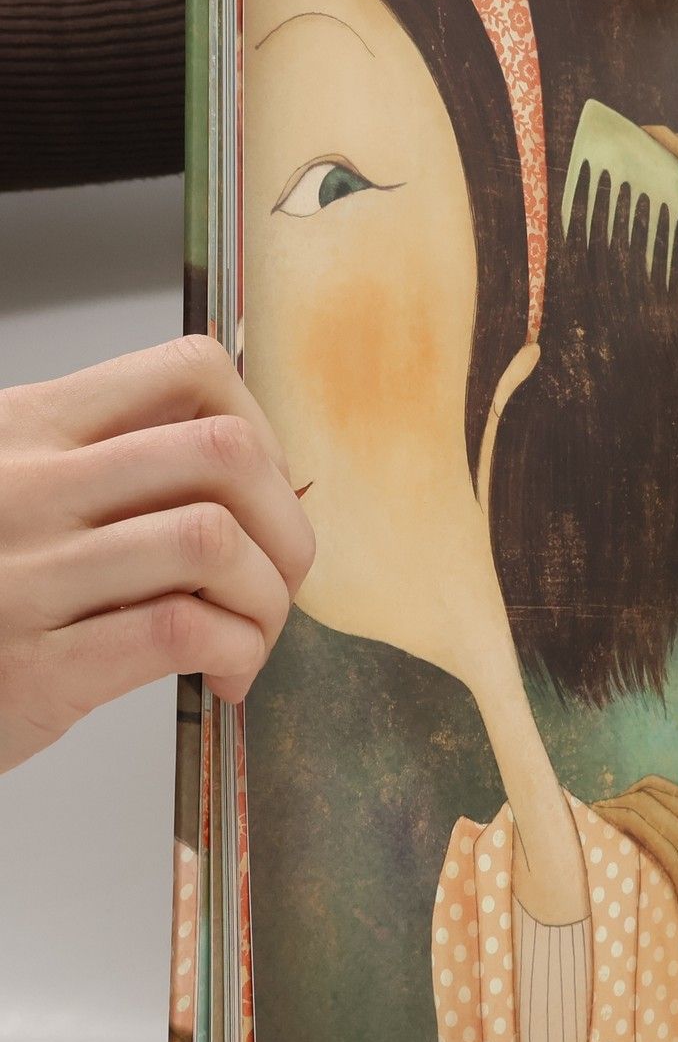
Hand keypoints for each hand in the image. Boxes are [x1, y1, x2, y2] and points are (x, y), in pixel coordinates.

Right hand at [0, 335, 315, 774]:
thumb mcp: (23, 493)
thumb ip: (117, 469)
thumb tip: (262, 471)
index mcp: (30, 428)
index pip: (191, 370)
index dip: (262, 429)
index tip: (265, 492)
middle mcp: (26, 485)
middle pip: (226, 452)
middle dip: (287, 522)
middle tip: (279, 575)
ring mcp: (26, 573)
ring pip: (213, 540)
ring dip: (267, 597)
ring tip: (251, 632)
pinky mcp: (37, 665)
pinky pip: (182, 629)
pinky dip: (236, 651)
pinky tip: (223, 672)